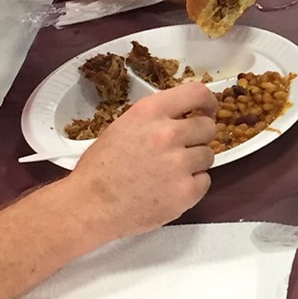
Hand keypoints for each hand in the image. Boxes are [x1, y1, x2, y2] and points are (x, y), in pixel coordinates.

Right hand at [68, 84, 217, 232]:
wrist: (89, 206)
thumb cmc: (100, 167)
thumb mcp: (124, 126)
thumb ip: (156, 119)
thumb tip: (185, 117)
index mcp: (150, 112)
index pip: (197, 93)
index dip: (208, 102)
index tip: (207, 111)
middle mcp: (168, 134)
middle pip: (208, 127)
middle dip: (198, 138)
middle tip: (180, 150)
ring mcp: (179, 164)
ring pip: (208, 155)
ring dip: (194, 163)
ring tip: (168, 173)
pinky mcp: (186, 191)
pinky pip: (205, 181)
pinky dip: (192, 186)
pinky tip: (169, 189)